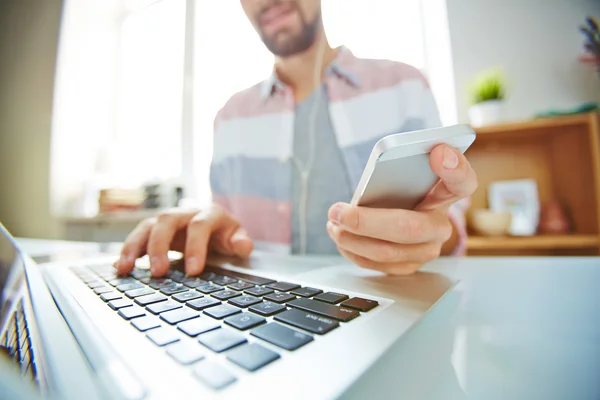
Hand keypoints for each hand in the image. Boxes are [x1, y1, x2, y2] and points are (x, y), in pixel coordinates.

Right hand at [115, 204, 253, 276]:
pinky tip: (119, 268)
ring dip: (134, 246)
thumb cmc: (225, 235)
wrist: (216, 228)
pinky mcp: (154, 231)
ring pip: (147, 226)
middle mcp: (185, 213)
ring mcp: (167, 221)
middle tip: (159, 273)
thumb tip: (243, 246)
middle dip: (160, 246)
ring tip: (126, 269)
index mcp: (209, 213)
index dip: (195, 247)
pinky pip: (137, 237)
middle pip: (167, 220)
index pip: (199, 225)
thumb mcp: (237, 238)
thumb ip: (241, 242)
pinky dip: (128, 252)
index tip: (193, 271)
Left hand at [326, 144, 476, 274]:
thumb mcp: (404, 175)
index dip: (454, 167)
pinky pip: (379, 266)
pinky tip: (341, 239)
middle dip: (366, 222)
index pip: (462, 180)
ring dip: (352, 239)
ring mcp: (428, 250)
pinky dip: (354, 252)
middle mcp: (442, 225)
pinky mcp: (410, 266)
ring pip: (388, 252)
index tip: (438, 152)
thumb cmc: (401, 191)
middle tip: (338, 212)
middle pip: (408, 227)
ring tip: (333, 224)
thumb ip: (398, 169)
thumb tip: (373, 180)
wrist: (403, 215)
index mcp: (446, 194)